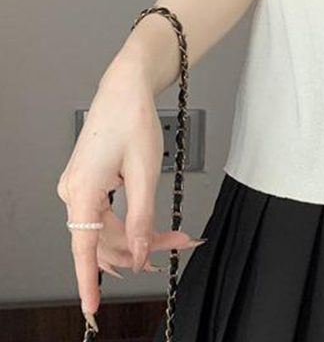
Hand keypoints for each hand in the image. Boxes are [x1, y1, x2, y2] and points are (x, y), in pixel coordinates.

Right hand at [56, 56, 203, 332]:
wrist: (125, 88)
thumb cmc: (133, 120)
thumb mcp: (144, 173)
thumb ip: (141, 218)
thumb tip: (139, 254)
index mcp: (81, 191)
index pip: (84, 249)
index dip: (89, 281)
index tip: (92, 309)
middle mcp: (72, 191)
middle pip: (105, 237)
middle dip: (140, 248)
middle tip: (178, 246)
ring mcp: (78, 186)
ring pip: (108, 226)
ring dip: (139, 235)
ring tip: (174, 236)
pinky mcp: (87, 180)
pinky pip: (106, 212)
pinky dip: (130, 220)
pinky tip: (151, 226)